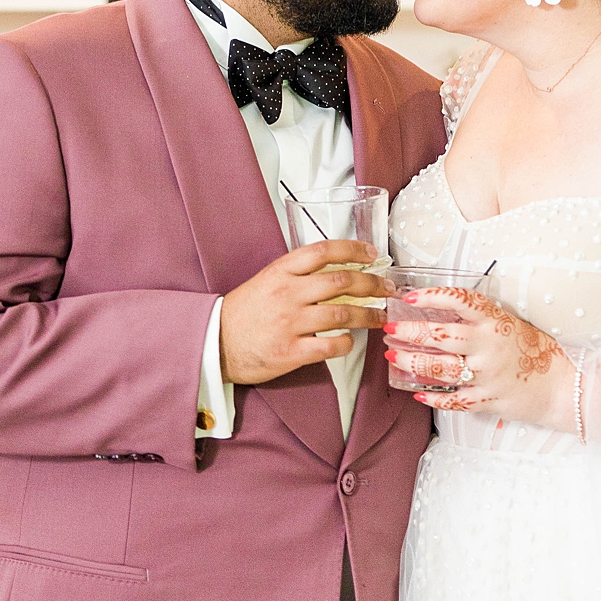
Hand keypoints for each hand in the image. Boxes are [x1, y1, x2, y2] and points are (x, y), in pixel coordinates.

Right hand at [220, 240, 387, 384]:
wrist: (214, 343)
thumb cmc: (244, 312)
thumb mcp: (267, 280)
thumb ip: (298, 274)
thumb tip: (338, 270)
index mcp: (281, 271)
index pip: (323, 251)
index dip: (353, 248)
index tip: (372, 253)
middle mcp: (287, 293)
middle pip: (340, 281)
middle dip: (371, 283)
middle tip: (386, 287)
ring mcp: (289, 323)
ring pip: (341, 313)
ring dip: (367, 315)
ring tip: (379, 317)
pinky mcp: (290, 352)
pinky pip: (329, 345)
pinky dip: (346, 343)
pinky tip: (350, 341)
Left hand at [383, 287, 576, 427]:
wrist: (562, 385)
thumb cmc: (534, 349)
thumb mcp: (510, 322)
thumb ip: (480, 318)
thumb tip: (441, 309)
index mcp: (495, 321)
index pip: (459, 301)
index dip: (432, 297)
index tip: (409, 297)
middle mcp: (489, 346)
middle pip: (441, 336)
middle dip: (410, 332)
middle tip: (390, 328)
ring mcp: (488, 374)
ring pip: (441, 368)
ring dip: (412, 361)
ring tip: (393, 356)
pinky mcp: (488, 399)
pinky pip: (455, 399)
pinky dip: (434, 397)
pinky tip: (417, 393)